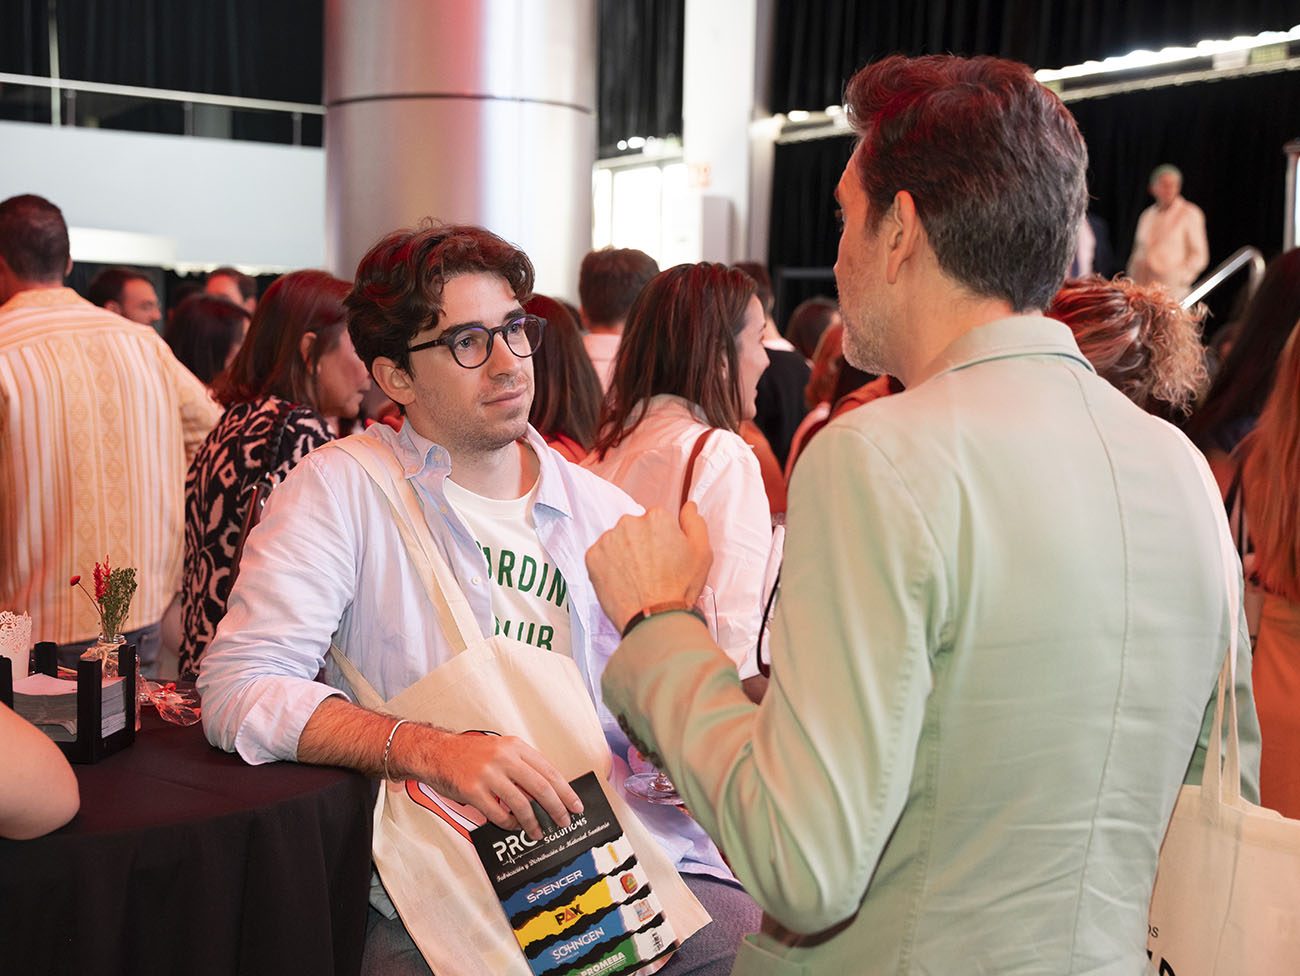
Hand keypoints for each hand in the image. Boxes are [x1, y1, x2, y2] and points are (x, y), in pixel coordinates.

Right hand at [418, 729, 582, 839]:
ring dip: (534, 823)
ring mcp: (488, 774)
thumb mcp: (502, 750)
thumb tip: (550, 792)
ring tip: (538, 832)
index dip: (566, 791)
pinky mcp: (473, 791)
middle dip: (557, 809)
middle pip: (541, 787)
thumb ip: (523, 767)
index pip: (549, 771)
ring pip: (522, 804)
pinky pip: (499, 814)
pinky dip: (510, 824)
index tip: (575, 806)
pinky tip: (513, 825)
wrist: (437, 752)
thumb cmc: (471, 754)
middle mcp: (504, 758)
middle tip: (563, 822)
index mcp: (515, 746)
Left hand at [585, 502, 712, 632]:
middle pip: (634, 528)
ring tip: (636, 578)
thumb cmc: (679, 589)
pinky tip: (622, 582)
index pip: (656, 521)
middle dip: (640, 544)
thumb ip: (695, 523)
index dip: (661, 540)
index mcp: (657, 517)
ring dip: (623, 554)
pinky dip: (608, 567)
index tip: (663, 558)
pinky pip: (600, 556)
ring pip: (616, 541)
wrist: (654, 619)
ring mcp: (608, 539)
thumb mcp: (702, 554)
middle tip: (650, 570)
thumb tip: (689, 507)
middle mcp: (630, 522)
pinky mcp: (592, 557)